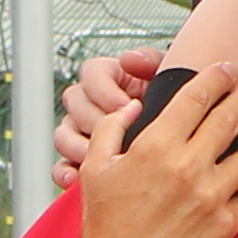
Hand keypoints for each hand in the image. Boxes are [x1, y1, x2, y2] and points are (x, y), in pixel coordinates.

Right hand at [56, 49, 157, 191]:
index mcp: (112, 79)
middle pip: (74, 102)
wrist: (176, 159)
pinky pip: (62, 167)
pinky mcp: (83, 163)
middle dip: (95, 119)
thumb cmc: (170, 110)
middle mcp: (95, 104)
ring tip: (100, 155)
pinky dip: (65, 172)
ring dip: (79, 145)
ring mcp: (85, 134)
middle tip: (119, 133)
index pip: (91, 73)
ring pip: (63, 134)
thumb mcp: (166, 81)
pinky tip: (76, 178)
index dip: (104, 89)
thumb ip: (151, 63)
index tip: (124, 106)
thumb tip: (130, 59)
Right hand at [63, 67, 237, 237]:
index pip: (196, 97)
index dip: (216, 78)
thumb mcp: (93, 170)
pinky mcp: (225, 226)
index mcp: (155, 146)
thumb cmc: (104, 228)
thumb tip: (131, 108)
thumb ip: (110, 130)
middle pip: (230, 118)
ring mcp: (211, 196)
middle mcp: (187, 167)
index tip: (227, 69)